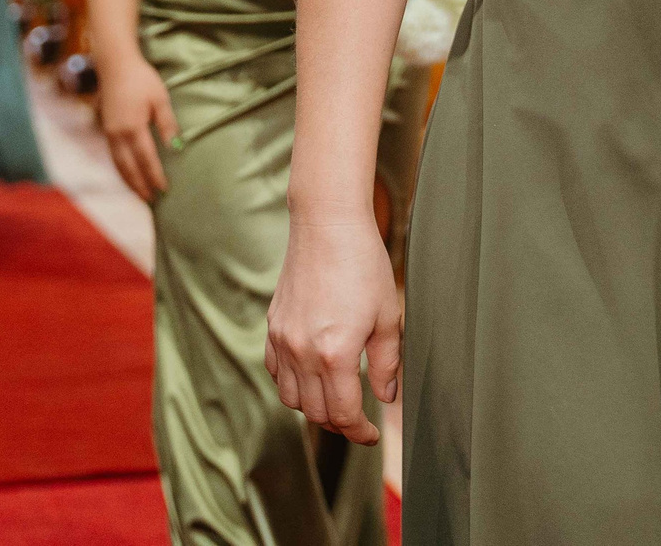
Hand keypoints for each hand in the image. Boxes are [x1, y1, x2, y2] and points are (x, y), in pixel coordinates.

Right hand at [96, 47, 179, 198]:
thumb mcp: (160, 98)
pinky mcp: (106, 129)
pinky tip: (128, 175)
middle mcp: (118, 134)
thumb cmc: (142, 79)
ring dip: (128, 181)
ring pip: (118, 164)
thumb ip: (167, 123)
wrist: (115, 65)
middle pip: (128, 168)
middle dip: (140, 185)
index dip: (155, 176)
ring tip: (139, 194)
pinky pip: (113, 156)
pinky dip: (121, 170)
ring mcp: (109, 132)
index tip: (164, 189)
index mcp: (133, 127)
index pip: (146, 159)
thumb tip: (174, 146)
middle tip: (151, 200)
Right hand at [265, 212, 400, 446]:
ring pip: (291, 398)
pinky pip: (275, 372)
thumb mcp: (387, 316)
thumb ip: (387, 364)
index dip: (360, 432)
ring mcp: (283, 340)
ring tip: (335, 401)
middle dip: (340, 424)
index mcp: (335, 353)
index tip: (372, 435)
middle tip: (359, 420)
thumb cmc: (363, 265)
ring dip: (314, 408)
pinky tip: (310, 378)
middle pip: (316, 413)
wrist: (327, 225)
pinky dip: (292, 385)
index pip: (343, 414)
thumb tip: (386, 397)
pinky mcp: (273, 327)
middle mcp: (302, 352)